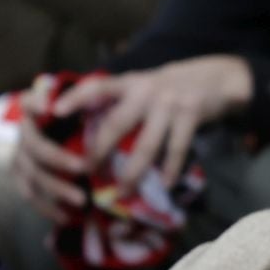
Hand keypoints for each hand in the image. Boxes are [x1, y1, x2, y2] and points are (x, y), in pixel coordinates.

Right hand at [8, 95, 88, 224]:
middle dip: (59, 158)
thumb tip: (80, 106)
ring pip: (33, 176)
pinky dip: (49, 208)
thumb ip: (80, 103)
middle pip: (36, 147)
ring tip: (83, 201)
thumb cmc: (79, 117)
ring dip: (56, 189)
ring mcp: (20, 157)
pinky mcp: (22, 178)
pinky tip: (68, 218)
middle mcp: (23, 133)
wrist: (62, 134)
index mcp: (34, 110)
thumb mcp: (83, 103)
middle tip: (85, 168)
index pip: (30, 104)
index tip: (48, 108)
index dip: (36, 105)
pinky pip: (31, 196)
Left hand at [56, 55, 252, 188]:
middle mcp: (145, 92)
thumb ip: (122, 100)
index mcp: (129, 83)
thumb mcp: (143, 85)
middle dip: (100, 151)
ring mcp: (168, 105)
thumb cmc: (171, 87)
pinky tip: (165, 184)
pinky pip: (177, 149)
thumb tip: (88, 124)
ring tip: (124, 192)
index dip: (75, 97)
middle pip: (116, 124)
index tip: (55, 111)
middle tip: (87, 173)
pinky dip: (171, 169)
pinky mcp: (191, 116)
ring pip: (146, 145)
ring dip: (134, 171)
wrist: (215, 77)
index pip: (96, 87)